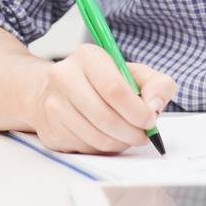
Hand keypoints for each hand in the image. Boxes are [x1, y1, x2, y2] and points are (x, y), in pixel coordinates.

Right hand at [28, 44, 174, 153]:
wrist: (52, 90)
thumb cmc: (100, 82)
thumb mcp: (132, 73)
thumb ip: (156, 84)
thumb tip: (154, 106)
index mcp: (87, 57)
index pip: (115, 89)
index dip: (137, 111)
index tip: (150, 120)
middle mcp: (64, 77)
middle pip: (106, 117)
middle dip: (132, 132)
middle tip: (142, 135)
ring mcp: (53, 105)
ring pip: (96, 137)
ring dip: (119, 143)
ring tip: (126, 136)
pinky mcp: (50, 130)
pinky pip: (85, 148)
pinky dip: (102, 148)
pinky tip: (104, 135)